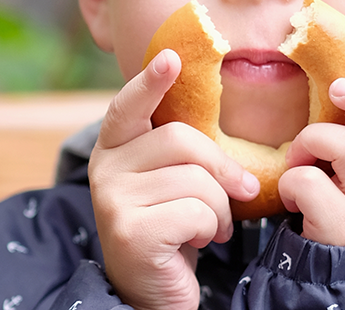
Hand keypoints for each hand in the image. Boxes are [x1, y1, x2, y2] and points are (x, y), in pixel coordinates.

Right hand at [89, 49, 260, 309]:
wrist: (153, 293)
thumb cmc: (172, 229)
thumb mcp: (172, 182)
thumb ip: (181, 152)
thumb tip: (233, 141)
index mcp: (113, 149)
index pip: (128, 106)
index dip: (150, 82)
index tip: (171, 58)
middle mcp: (104, 169)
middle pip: (181, 139)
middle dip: (222, 168)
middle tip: (240, 194)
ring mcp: (113, 199)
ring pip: (196, 179)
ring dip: (220, 209)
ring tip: (211, 227)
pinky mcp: (130, 231)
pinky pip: (195, 211)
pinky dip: (211, 228)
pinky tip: (200, 242)